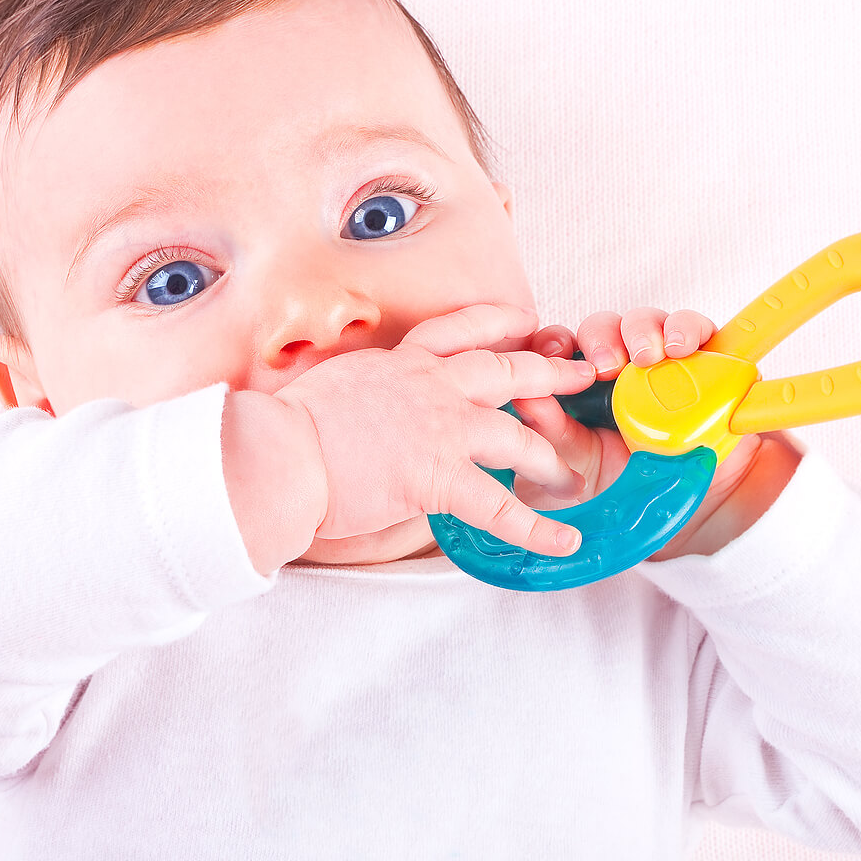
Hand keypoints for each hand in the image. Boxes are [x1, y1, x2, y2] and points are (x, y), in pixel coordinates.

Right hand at [225, 303, 600, 571]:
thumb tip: (361, 406)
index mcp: (400, 363)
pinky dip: (537, 527)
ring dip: (549, 457)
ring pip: (517, 436)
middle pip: (506, 370)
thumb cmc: (285, 428)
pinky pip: (501, 507)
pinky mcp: (439, 478)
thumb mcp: (331, 387)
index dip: (498, 323)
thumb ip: (362, 392)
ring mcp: (440, 430)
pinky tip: (563, 539)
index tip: (525, 321)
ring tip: (570, 474)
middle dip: (551, 372)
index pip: (458, 331)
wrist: (278, 452)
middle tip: (582, 373)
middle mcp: (429, 387)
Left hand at [513, 307, 793, 558]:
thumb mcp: (579, 467)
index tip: (552, 352)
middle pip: (602, 328)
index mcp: (582, 388)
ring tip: (646, 356)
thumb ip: (553, 435)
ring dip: (640, 330)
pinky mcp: (704, 361)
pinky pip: (694, 330)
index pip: (561, 347)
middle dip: (600, 337)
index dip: (554, 340)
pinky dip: (685, 329)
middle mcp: (620, 369)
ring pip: (643, 322)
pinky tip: (679, 347)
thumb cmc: (624, 487)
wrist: (682, 511)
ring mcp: (661, 362)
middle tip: (606, 364)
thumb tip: (529, 401)